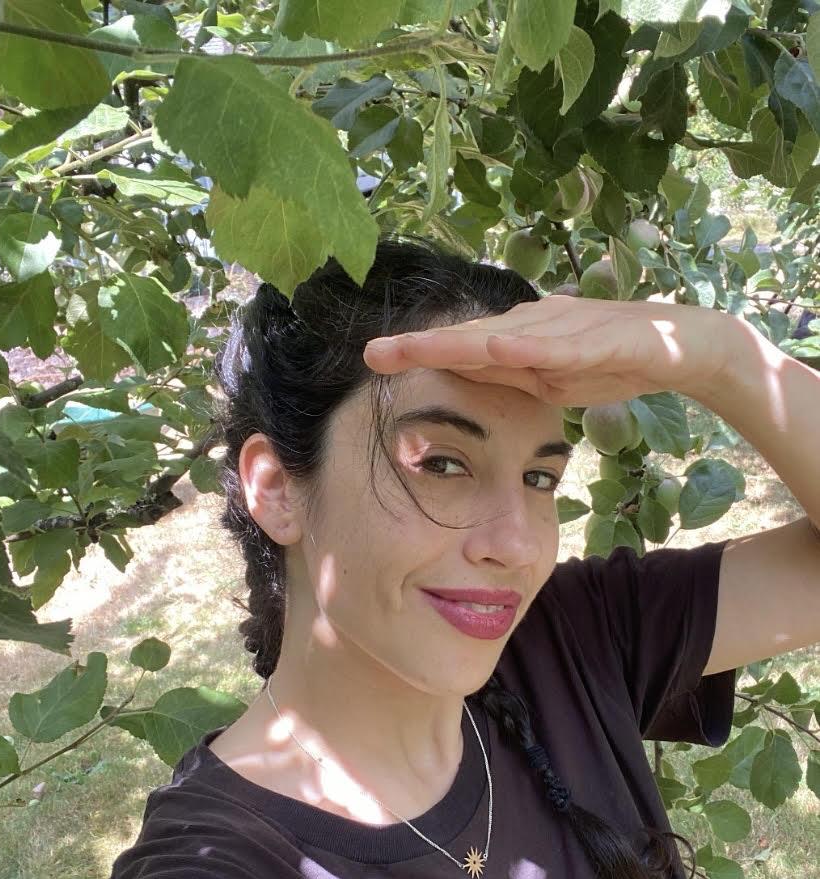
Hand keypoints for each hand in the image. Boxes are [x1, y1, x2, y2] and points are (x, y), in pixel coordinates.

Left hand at [362, 295, 739, 406]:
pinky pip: (559, 346)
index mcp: (521, 336)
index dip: (418, 351)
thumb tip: (466, 370)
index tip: (373, 358)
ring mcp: (566, 328)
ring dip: (459, 342)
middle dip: (421, 345)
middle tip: (373, 352)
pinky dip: (528, 346)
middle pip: (470, 336)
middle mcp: (536, 324)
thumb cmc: (611, 360)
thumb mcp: (549, 378)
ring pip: (504, 336)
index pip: (461, 346)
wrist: (682, 346)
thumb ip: (510, 373)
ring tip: (417, 348)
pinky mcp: (600, 339)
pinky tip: (498, 346)